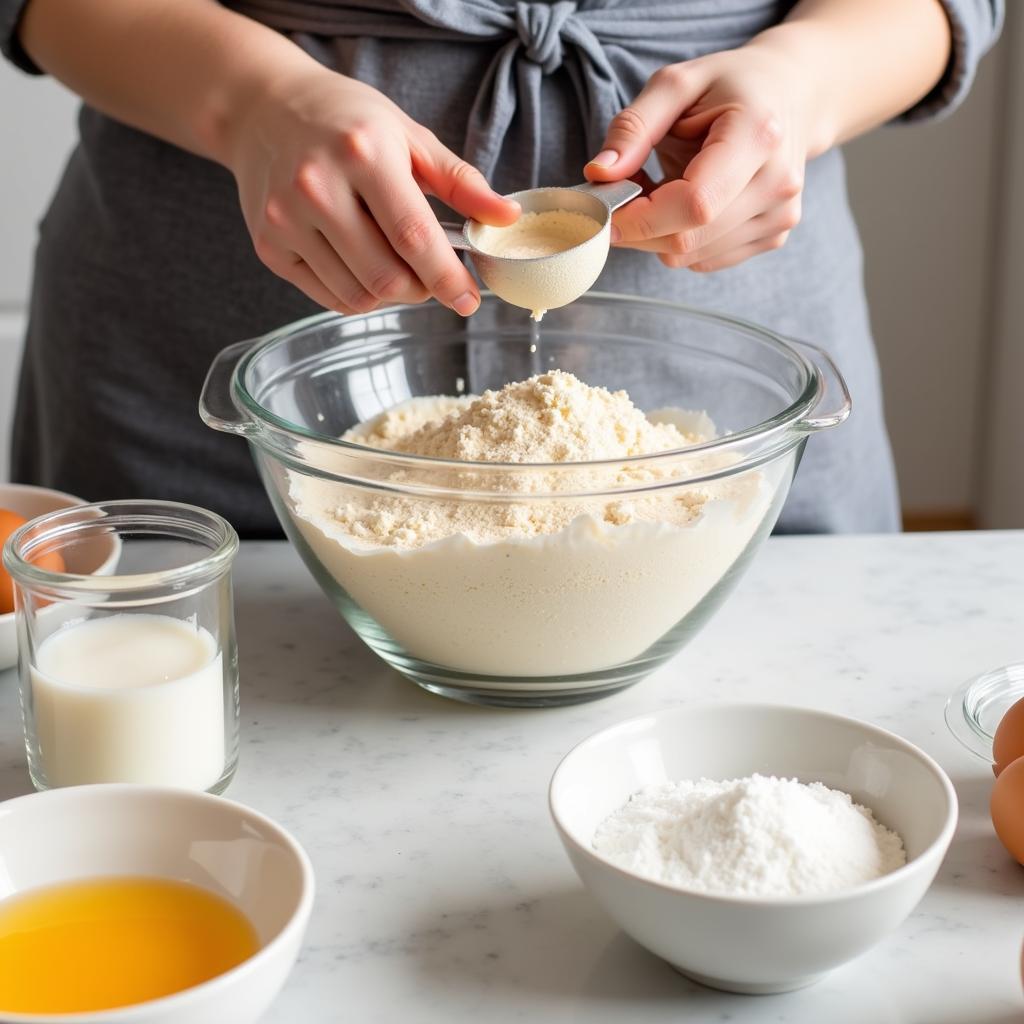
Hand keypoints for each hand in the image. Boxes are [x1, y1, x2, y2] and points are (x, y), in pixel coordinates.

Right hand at [227, 67, 518, 313]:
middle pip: (386, 277)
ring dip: (391, 295)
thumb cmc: (347, 121)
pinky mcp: (268, 245)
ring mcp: (285, 219)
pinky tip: (363, 265)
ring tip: (397, 266)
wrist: (262, 109)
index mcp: (363, 153)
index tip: (469, 300)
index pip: (414, 237)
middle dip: (422, 289)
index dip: (447, 278)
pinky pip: (328, 296)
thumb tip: (507, 219)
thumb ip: (461, 183)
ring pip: (358, 295)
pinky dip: (358, 295)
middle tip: (431, 276)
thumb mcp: (409, 136)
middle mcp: (317, 186)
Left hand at [584, 41, 818, 272]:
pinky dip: (682, 240)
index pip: (694, 204)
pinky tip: (686, 205)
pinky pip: (704, 260)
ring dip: (659, 234)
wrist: (792, 94)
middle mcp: (777, 183)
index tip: (607, 210)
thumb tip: (599, 174)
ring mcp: (779, 215)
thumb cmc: (730, 85)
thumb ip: (633, 127)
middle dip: (641, 229)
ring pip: (691, 257)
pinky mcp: (773, 237)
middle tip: (627, 195)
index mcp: (757, 135)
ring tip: (663, 189)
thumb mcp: (676, 84)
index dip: (642, 218)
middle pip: (688, 239)